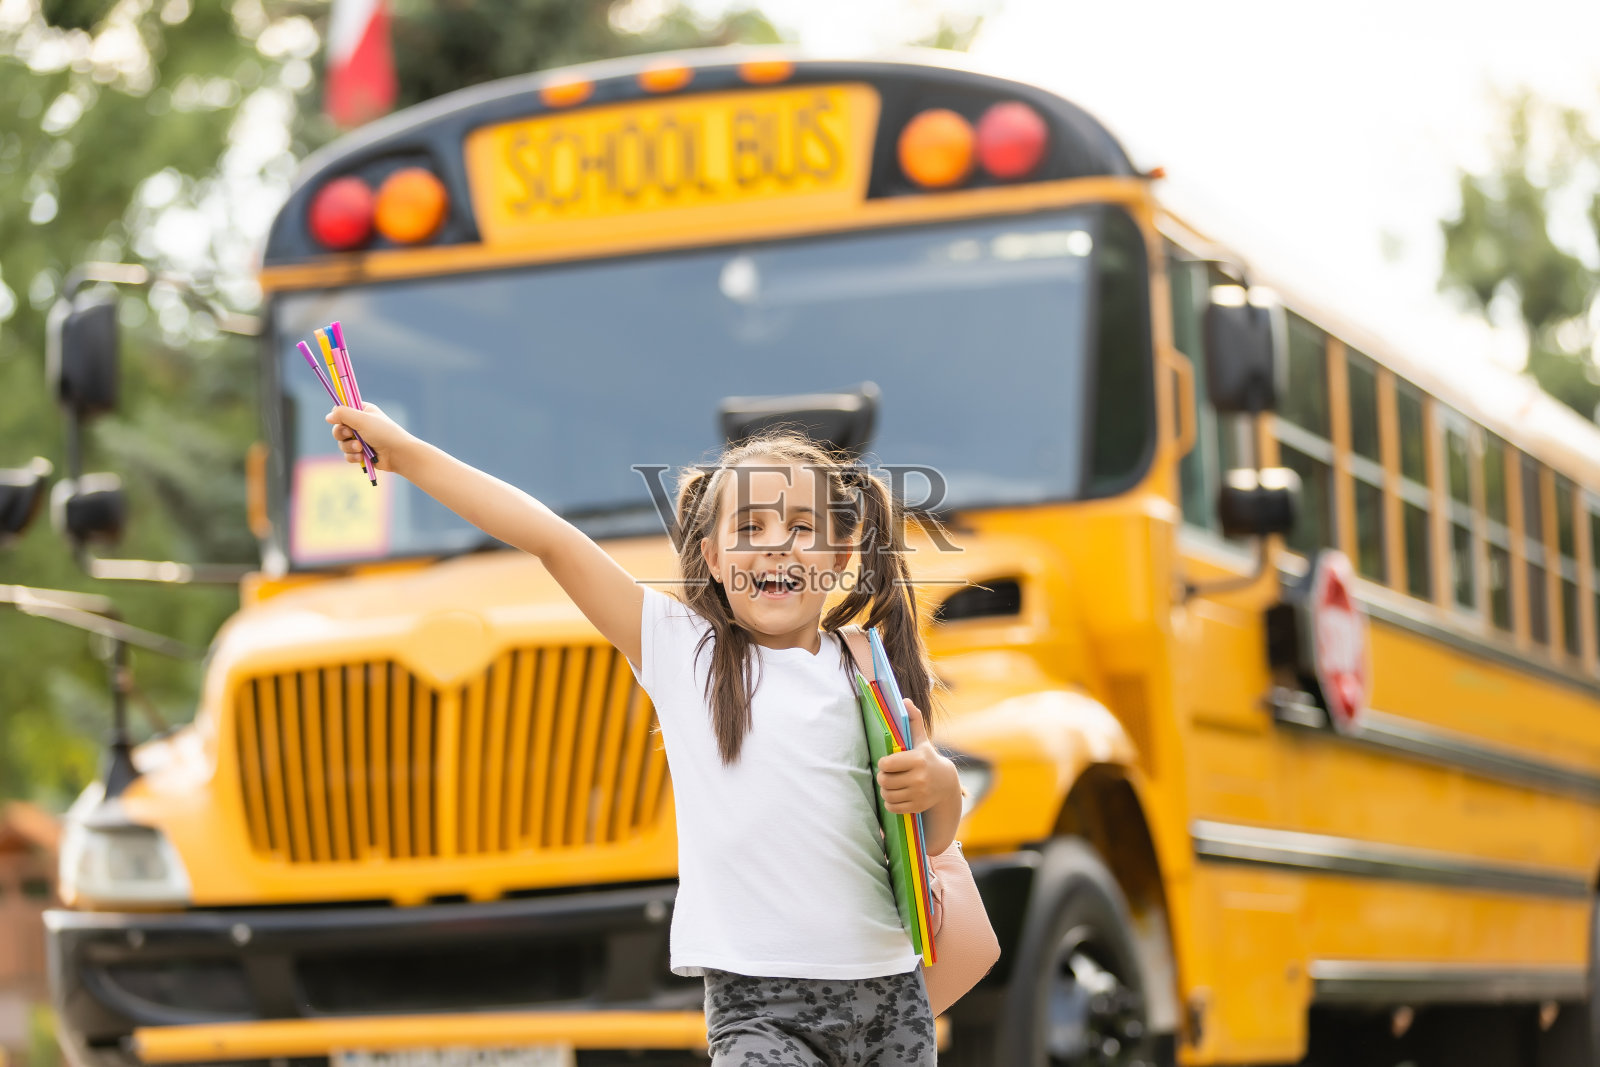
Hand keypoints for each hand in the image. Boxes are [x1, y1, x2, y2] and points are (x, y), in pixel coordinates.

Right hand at [325, 403, 411, 474]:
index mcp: (362, 411)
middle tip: (349, 434)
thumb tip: (328, 416)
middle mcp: (360, 424)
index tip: (340, 420)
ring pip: (341, 443)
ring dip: (348, 446)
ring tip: (360, 448)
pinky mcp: (361, 453)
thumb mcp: (362, 420)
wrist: (399, 454)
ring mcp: (360, 439)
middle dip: (341, 433)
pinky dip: (353, 456)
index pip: (342, 409)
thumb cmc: (384, 433)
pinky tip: (362, 457)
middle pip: (338, 428)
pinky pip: (347, 455)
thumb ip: (343, 414)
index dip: (338, 415)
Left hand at [876, 700, 958, 815]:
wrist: (946, 783)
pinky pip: (893, 807)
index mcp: (918, 759)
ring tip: (889, 784)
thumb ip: (913, 720)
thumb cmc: (928, 759)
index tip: (887, 762)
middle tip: (886, 774)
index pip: (886, 763)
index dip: (883, 763)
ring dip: (885, 790)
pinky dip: (890, 803)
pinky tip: (895, 795)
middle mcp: (919, 778)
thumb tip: (905, 700)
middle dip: (882, 777)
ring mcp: (919, 794)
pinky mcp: (917, 806)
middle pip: (884, 780)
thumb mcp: (921, 740)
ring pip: (887, 794)